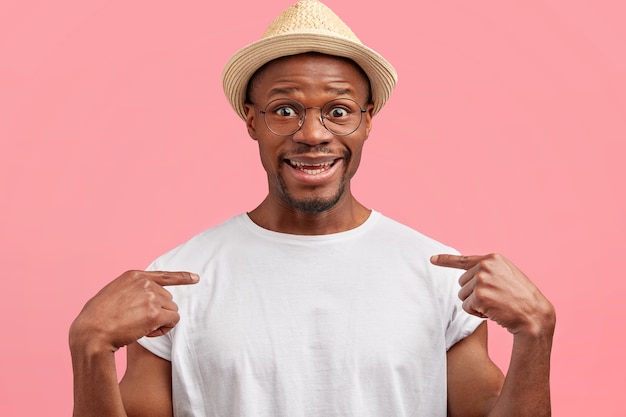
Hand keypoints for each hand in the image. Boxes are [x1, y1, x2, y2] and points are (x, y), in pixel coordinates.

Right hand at [69, 270, 198, 353]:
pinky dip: (165, 329)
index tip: (196, 278)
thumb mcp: (113, 294)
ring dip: (161, 322)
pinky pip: (173, 321)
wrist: (91, 333)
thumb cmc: (97, 319)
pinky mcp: (155, 313)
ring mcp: (151, 297)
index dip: (182, 277)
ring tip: (140, 328)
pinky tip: (148, 333)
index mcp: (134, 276)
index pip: (164, 275)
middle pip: (168, 299)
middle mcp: (145, 283)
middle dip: (158, 312)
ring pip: (172, 310)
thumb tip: (150, 298)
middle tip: (139, 323)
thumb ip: (132, 290)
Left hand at [430, 253, 554, 336]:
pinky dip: (477, 313)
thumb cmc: (522, 298)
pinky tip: (493, 312)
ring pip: (462, 296)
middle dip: (474, 294)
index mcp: (492, 258)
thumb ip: (488, 271)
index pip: (463, 259)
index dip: (445, 260)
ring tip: (496, 305)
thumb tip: (467, 276)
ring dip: (475, 305)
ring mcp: (481, 279)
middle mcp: (485, 265)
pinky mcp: (479, 295)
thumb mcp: (506, 276)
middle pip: (462, 283)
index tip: (432, 259)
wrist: (535, 315)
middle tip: (495, 299)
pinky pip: (467, 307)